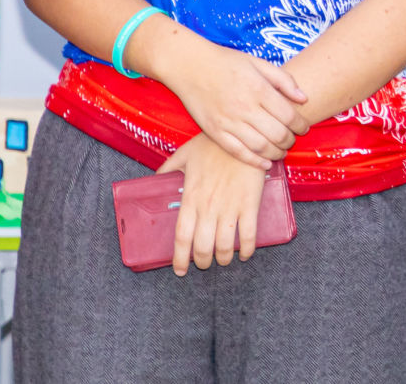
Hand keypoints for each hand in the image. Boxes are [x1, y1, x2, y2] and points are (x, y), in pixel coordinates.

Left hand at [156, 134, 268, 275]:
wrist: (245, 135)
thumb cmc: (214, 144)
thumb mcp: (184, 154)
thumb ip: (168, 168)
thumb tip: (155, 178)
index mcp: (190, 198)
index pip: (182, 237)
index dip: (180, 258)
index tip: (180, 270)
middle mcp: (208, 207)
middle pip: (203, 246)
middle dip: (203, 261)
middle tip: (204, 264)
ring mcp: (231, 207)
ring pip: (225, 246)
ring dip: (223, 259)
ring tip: (223, 260)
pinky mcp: (251, 203)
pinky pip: (249, 235)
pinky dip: (248, 249)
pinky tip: (246, 254)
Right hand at [162, 41, 310, 167]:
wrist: (190, 65)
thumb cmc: (226, 62)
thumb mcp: (259, 63)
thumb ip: (284, 80)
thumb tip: (304, 98)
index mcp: (259, 89)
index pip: (288, 115)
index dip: (301, 125)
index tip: (304, 128)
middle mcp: (245, 107)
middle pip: (277, 134)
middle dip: (290, 141)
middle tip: (293, 140)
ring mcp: (228, 121)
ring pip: (260, 147)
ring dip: (276, 153)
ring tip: (282, 151)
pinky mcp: (214, 131)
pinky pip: (238, 152)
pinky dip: (254, 161)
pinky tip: (265, 163)